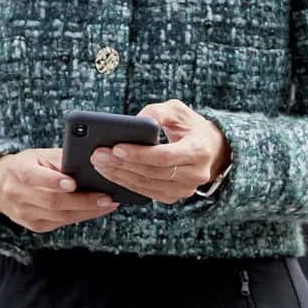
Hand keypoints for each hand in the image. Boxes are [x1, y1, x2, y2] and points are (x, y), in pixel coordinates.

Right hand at [0, 148, 115, 232]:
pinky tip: (97, 209)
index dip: (53, 181)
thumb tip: (92, 164)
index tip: (73, 183)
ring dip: (87, 211)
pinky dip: (81, 216)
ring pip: (60, 216)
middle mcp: (17, 195)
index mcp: (17, 171)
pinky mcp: (35, 226)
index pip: (32, 177)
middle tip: (106, 197)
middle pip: (52, 201)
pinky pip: (62, 223)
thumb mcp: (40, 155)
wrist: (1, 185)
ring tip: (108, 203)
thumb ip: (62, 159)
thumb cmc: (29, 165)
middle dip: (82, 201)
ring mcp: (25, 214)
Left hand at [92, 99, 229, 204]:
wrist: (209, 148)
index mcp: (198, 150)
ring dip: (120, 176)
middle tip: (97, 155)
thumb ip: (156, 112)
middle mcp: (195, 174)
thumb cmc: (189, 125)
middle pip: (152, 173)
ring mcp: (185, 189)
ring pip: (147, 185)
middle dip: (122, 164)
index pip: (164, 156)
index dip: (139, 154)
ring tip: (99, 163)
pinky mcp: (174, 196)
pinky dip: (126, 184)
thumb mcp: (177, 110)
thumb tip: (133, 123)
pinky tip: (110, 173)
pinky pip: (147, 193)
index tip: (116, 147)